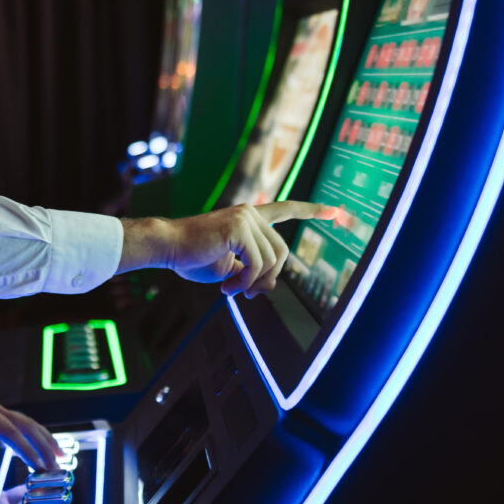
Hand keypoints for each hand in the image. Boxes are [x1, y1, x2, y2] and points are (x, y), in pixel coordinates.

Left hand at [0, 396, 61, 475]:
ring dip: (42, 438)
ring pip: (24, 423)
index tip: (40, 465)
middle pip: (24, 424)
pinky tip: (39, 449)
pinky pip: (17, 425)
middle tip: (58, 464)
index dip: (27, 449)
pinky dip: (31, 436)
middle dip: (43, 444)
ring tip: (59, 455)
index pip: (10, 431)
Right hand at [119, 201, 337, 297]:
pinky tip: (227, 287)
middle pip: (282, 252)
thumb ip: (252, 271)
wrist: (168, 247)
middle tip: (245, 293)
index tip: (335, 210)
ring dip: (253, 284)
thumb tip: (272, 284)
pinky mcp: (238, 228)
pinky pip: (256, 264)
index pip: (286, 210)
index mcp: (249, 217)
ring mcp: (246, 218)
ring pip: (271, 260)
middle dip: (268, 278)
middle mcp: (251, 213)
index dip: (311, 210)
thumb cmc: (193, 257)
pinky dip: (244, 282)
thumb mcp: (229, 267)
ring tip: (230, 290)